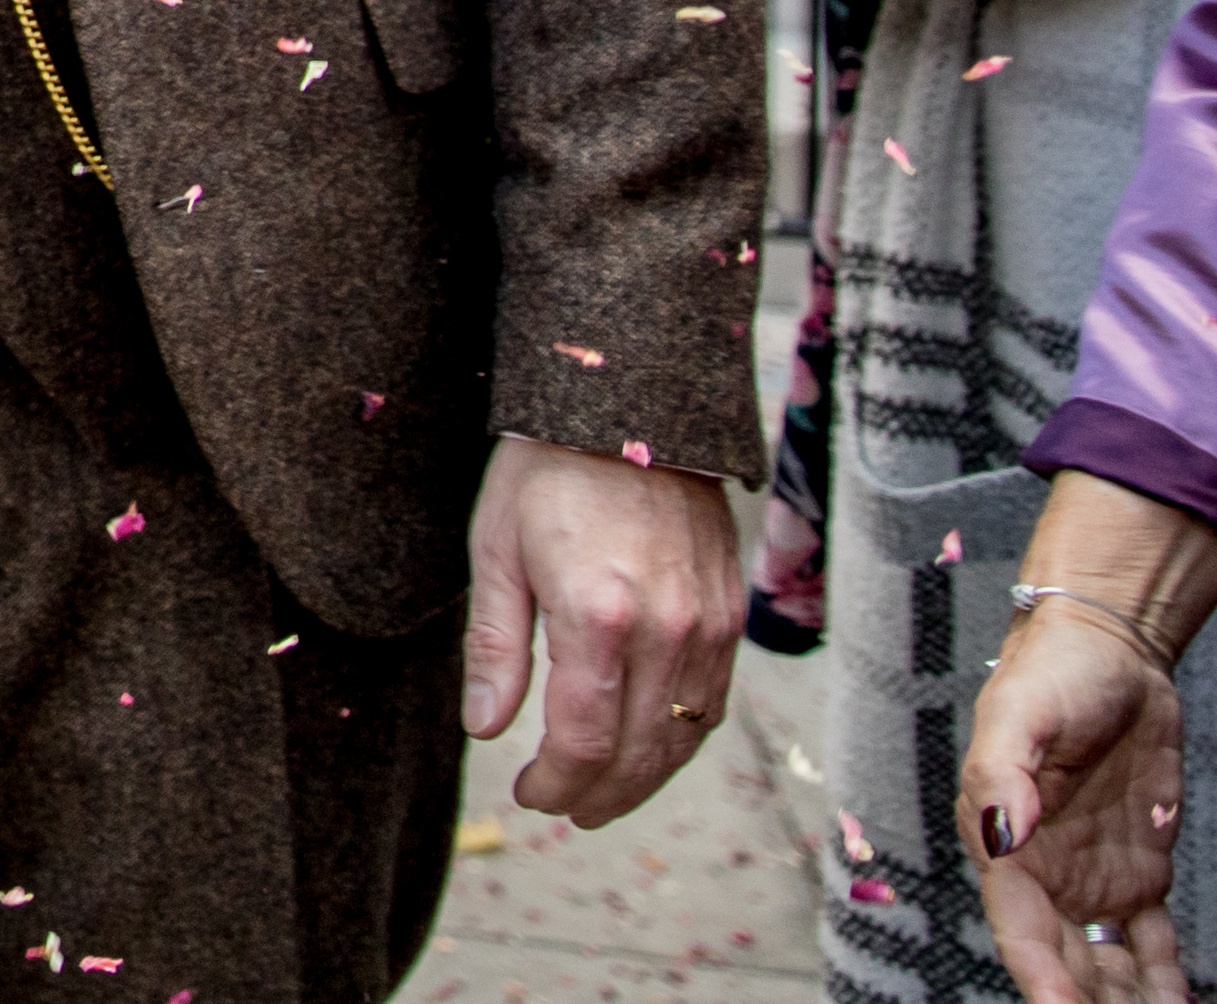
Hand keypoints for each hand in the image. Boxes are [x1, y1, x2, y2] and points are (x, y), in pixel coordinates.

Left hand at [461, 437, 739, 829]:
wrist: (631, 405)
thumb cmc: (546, 469)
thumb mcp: (496, 548)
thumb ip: (496, 646)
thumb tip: (486, 728)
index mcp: (598, 615)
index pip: (584, 739)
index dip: (557, 782)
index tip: (530, 793)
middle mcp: (665, 629)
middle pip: (638, 752)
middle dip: (599, 796)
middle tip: (565, 810)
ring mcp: (707, 624)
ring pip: (682, 736)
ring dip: (644, 779)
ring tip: (603, 797)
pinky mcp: (730, 613)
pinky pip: (712, 701)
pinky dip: (680, 738)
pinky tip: (649, 747)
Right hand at [962, 601, 1189, 1003]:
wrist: (1112, 656)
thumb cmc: (1053, 675)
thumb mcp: (1020, 713)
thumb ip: (1003, 772)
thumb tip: (1003, 835)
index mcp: (1004, 848)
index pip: (1023, 934)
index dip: (1045, 983)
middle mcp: (1044, 878)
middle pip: (1068, 965)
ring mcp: (1092, 881)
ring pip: (1108, 967)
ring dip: (1126, 1002)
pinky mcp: (1138, 875)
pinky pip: (1150, 945)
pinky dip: (1163, 982)